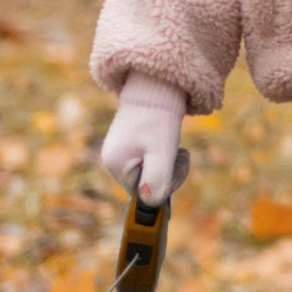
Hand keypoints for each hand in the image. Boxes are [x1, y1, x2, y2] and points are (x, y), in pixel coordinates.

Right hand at [102, 75, 188, 203]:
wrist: (157, 87)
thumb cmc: (159, 119)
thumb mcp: (162, 152)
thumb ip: (157, 180)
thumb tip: (150, 204)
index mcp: (115, 165)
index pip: (143, 195)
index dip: (164, 186)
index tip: (174, 165)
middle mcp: (112, 161)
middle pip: (147, 185)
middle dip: (168, 174)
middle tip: (180, 153)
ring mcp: (119, 153)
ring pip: (151, 174)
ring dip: (168, 165)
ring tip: (174, 146)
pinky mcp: (129, 147)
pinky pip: (150, 163)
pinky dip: (163, 156)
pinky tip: (165, 142)